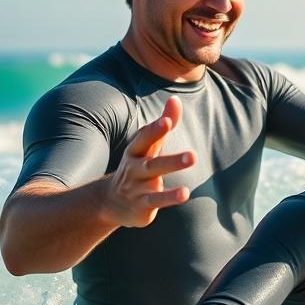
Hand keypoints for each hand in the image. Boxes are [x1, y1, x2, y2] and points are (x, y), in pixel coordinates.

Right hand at [103, 96, 194, 227]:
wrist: (111, 202)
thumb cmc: (137, 167)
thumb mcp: (148, 146)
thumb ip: (163, 124)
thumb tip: (175, 99)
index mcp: (136, 151)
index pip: (144, 138)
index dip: (154, 130)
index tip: (167, 121)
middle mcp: (135, 168)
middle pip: (152, 162)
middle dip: (171, 159)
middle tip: (193, 155)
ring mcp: (137, 187)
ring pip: (154, 179)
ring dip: (172, 174)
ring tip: (191, 167)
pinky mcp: (142, 205)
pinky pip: (156, 200)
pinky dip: (169, 197)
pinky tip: (185, 193)